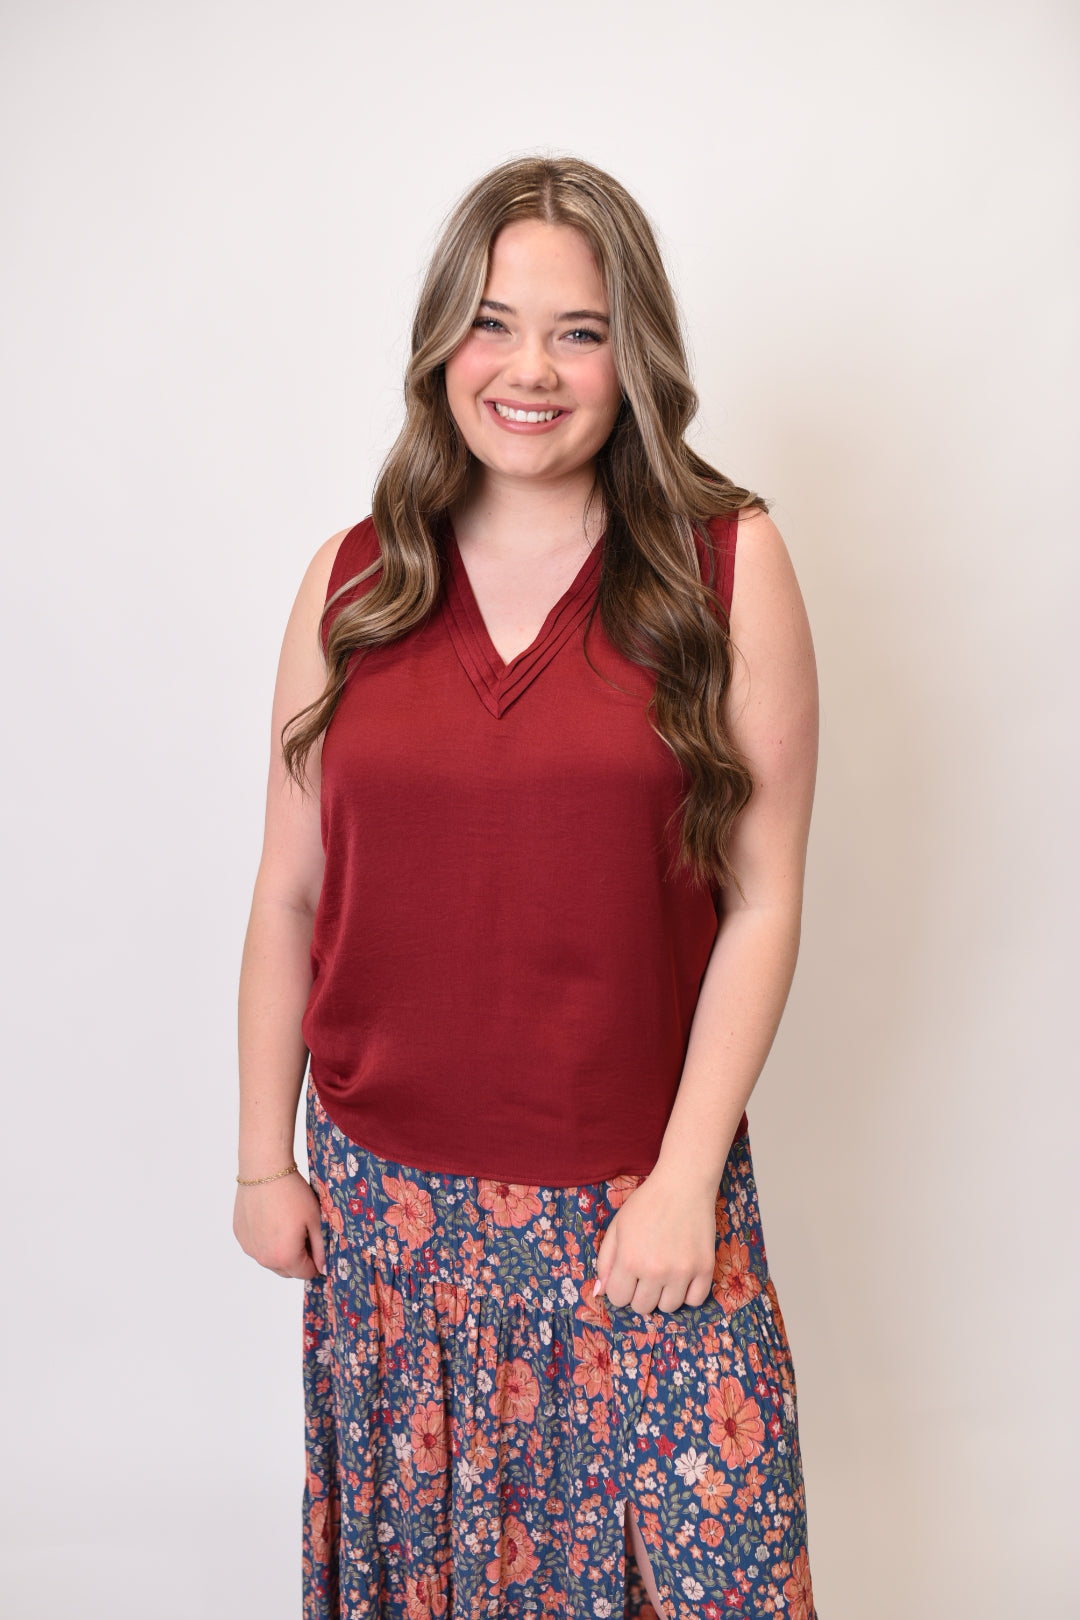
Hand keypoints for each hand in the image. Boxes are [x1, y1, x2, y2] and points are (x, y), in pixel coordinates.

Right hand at [233, 1171, 326, 1279]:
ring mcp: (249, 1247)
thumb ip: (320, 1248)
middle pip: (287, 1270)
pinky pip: (257, 1246)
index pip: (305, 1273)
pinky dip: (265, 1240)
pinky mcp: (240, 1235)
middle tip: (303, 1233)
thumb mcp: (315, 1220)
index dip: (315, 1261)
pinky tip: (271, 1218)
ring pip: (270, 1259)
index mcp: (285, 1256)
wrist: (264, 1170)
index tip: (316, 1244)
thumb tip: (322, 1268)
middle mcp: (263, 1258)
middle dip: (298, 1259)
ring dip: (280, 1250)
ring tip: (286, 1223)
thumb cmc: (292, 1193)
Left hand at [593, 1164, 716, 1316]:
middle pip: (642, 1307)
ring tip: (665, 1274)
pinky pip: (695, 1301)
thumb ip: (605, 1261)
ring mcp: (682, 1271)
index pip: (618, 1298)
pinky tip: (683, 1276)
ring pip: (668, 1308)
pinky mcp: (705, 1268)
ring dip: (664, 1295)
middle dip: (640, 1294)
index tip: (627, 1276)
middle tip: (646, 1274)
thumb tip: (601, 1292)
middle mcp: (655, 1270)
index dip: (620, 1288)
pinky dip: (688, 1293)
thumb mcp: (617, 1227)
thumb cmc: (647, 1204)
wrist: (683, 1185)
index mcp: (630, 1260)